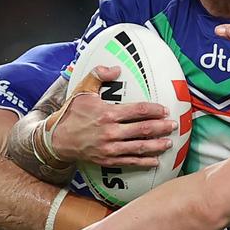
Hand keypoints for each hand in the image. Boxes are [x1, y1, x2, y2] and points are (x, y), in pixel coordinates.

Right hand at [51, 66, 177, 166]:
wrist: (56, 139)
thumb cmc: (72, 112)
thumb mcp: (83, 89)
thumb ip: (99, 74)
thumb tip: (117, 68)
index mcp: (108, 113)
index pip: (138, 111)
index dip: (154, 110)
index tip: (165, 110)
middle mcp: (110, 132)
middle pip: (143, 129)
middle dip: (161, 127)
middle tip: (174, 125)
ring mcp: (110, 148)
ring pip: (139, 147)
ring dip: (156, 145)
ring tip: (169, 142)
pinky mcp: (107, 160)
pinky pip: (130, 161)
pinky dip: (144, 162)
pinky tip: (156, 160)